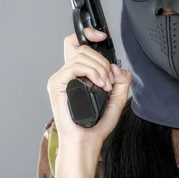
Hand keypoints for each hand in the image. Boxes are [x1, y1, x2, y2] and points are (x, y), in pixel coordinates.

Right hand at [47, 27, 131, 145]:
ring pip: (81, 55)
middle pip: (81, 47)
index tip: (102, 36)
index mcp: (77, 75)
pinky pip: (75, 66)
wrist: (86, 142)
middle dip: (102, 59)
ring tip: (105, 85)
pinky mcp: (57, 84)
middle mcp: (66, 74)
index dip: (88, 35)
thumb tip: (119, 67)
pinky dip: (92, 72)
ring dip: (100, 68)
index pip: (77, 45)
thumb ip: (121, 81)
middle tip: (109, 79)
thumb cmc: (95, 125)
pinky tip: (99, 84)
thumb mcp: (116, 99)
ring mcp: (60, 78)